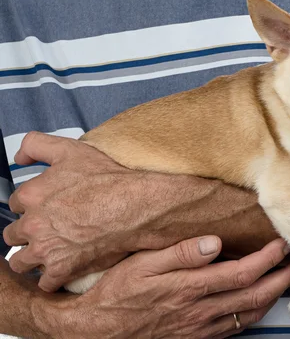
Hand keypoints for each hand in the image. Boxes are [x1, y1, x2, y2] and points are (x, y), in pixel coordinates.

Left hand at [2, 131, 177, 290]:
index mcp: (31, 195)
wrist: (135, 206)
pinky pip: (45, 283)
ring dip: (32, 259)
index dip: (32, 206)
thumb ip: (36, 146)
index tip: (45, 209)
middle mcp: (32, 224)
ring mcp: (45, 249)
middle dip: (28, 234)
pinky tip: (64, 269)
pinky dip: (53, 279)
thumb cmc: (108, 179)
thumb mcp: (71, 150)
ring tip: (50, 254)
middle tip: (49, 231)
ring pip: (20, 262)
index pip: (16, 205)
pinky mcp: (61, 269)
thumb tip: (18, 157)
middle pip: (13, 235)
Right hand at [33, 236, 289, 338]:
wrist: (97, 331)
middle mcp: (200, 311)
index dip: (268, 258)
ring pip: (250, 314)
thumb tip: (214, 242)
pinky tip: (260, 302)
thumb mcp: (140, 264)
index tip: (282, 243)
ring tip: (289, 280)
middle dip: (283, 278)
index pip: (242, 272)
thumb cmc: (117, 293)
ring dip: (275, 296)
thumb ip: (180, 253)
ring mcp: (201, 329)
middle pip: (255, 295)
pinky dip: (256, 313)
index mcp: (190, 289)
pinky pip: (236, 328)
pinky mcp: (198, 338)